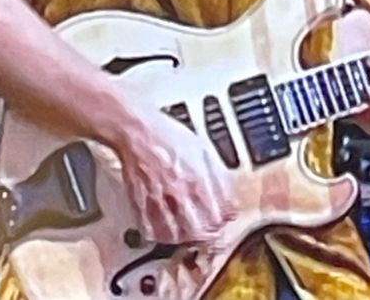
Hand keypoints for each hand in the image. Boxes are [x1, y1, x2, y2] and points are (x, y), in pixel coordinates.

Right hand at [114, 104, 236, 245]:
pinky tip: (168, 229)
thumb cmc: (170, 137)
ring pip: (176, 236)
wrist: (139, 132)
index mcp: (198, 179)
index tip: (224, 219)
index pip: (217, 216)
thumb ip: (219, 178)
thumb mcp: (204, 151)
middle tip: (209, 230)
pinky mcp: (141, 205)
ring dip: (186, 237)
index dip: (224, 221)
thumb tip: (229, 200)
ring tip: (190, 231)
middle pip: (198, 232)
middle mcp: (178, 194)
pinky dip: (162, 235)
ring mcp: (159, 201)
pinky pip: (152, 231)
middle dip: (207, 234)